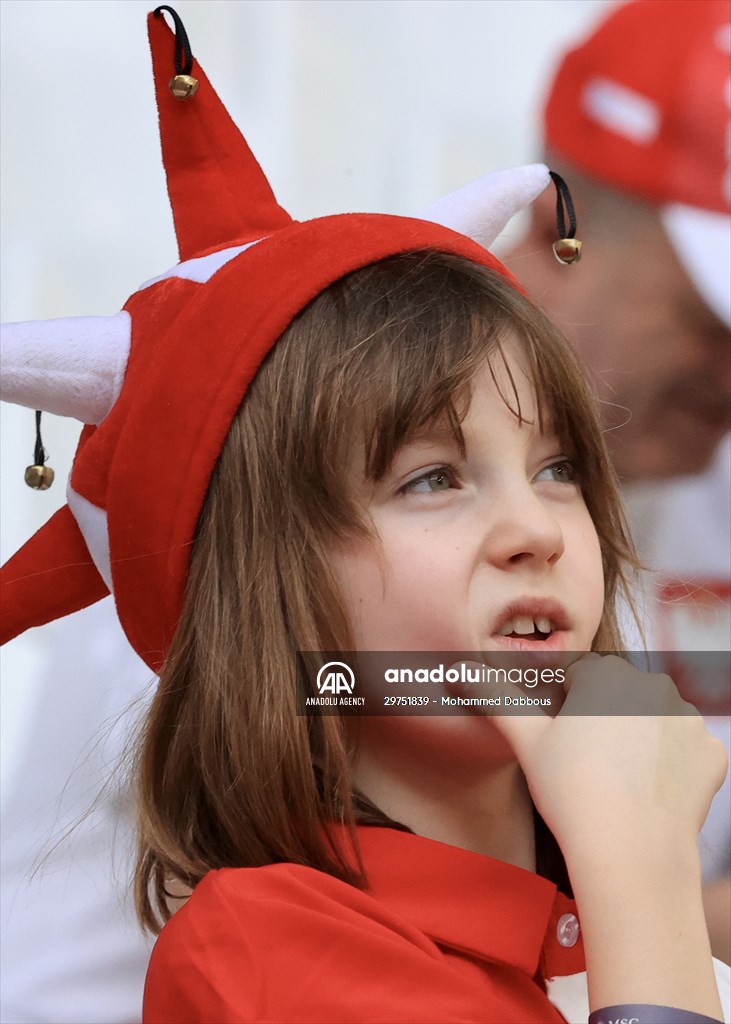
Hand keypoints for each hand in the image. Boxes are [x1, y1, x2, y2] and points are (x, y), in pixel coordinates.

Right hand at [463, 654, 727, 862]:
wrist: (630, 852)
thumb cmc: (572, 793)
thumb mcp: (526, 741)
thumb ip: (496, 697)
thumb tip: (459, 671)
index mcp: (606, 674)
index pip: (579, 677)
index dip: (563, 707)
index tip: (559, 741)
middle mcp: (654, 684)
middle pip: (619, 695)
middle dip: (603, 718)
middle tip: (584, 763)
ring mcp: (688, 719)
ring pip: (653, 720)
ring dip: (638, 738)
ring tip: (615, 781)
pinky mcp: (711, 753)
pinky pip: (684, 750)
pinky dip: (670, 766)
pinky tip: (648, 790)